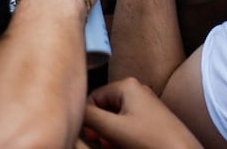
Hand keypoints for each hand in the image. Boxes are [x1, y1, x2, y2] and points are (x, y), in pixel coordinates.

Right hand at [82, 78, 202, 148]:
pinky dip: (122, 136)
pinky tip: (125, 147)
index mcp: (126, 85)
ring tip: (114, 147)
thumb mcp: (113, 129)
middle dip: (101, 128)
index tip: (93, 137)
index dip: (89, 119)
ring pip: (115, 118)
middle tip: (104, 144)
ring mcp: (144, 103)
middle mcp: (136, 89)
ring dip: (110, 134)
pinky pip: (127, 124)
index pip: (93, 97)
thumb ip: (90, 117)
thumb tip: (75, 111)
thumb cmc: (151, 140)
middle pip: (104, 108)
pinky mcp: (151, 118)